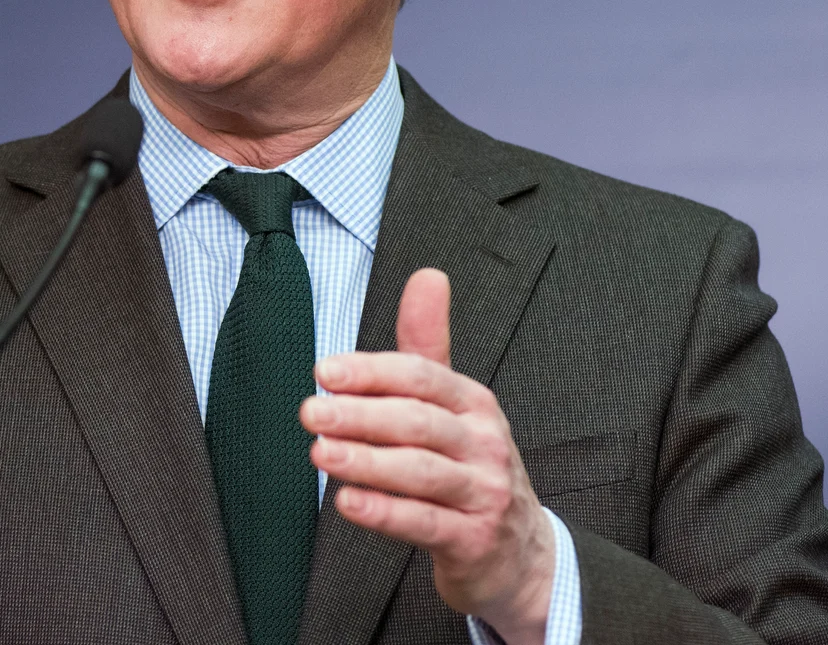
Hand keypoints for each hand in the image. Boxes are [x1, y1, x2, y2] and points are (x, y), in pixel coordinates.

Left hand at [300, 268, 555, 644]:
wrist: (518, 552)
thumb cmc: (469, 467)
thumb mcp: (453, 405)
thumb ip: (428, 345)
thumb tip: (427, 275)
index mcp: (473, 403)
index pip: (421, 377)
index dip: (372, 372)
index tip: (324, 371)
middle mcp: (483, 442)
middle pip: (417, 421)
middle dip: (360, 414)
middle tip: (310, 412)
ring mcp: (483, 492)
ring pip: (420, 472)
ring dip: (366, 462)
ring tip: (320, 453)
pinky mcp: (474, 539)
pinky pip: (425, 522)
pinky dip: (385, 512)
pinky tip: (347, 503)